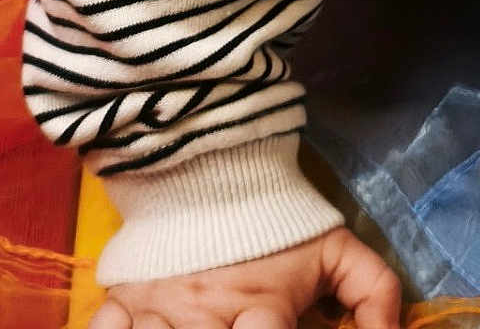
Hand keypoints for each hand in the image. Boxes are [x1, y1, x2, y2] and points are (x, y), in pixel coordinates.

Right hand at [87, 225, 403, 328]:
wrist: (211, 166)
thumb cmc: (274, 222)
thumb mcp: (334, 249)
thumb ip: (373, 290)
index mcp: (262, 308)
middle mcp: (210, 317)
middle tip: (233, 327)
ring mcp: (163, 311)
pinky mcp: (125, 300)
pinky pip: (106, 328)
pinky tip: (131, 327)